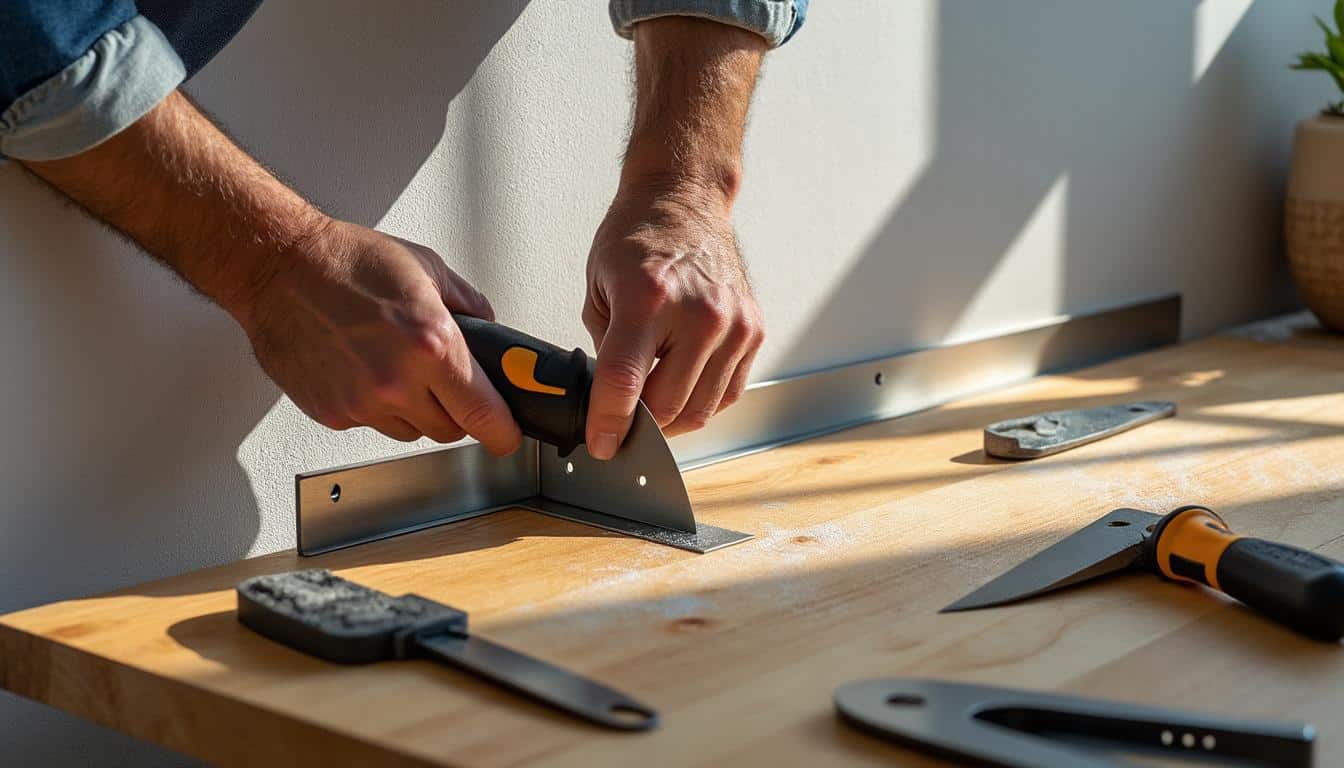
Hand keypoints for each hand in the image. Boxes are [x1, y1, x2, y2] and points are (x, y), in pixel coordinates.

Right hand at [241, 218, 522, 453]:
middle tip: (446, 382)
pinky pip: (372, 425)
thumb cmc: (346, 262)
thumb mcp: (427, 268)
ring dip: (414, 410)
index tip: (507, 436)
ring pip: (411, 432)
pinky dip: (376, 406)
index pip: (483, 415)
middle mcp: (397, 381)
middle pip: (450, 431)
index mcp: (430, 344)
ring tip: (395, 365)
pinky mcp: (332, 413)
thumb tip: (489, 331)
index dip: (503, 432)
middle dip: (456, 411)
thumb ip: (469, 306)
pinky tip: (364, 369)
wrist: (278, 268)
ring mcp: (362, 402)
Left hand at [582, 185, 764, 457]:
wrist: (685, 202)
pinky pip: (727, 392)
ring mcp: (732, 324)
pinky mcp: (752, 331)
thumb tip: (609, 400)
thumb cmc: (638, 237)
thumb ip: (603, 349)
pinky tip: (682, 387)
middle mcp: (698, 312)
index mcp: (649, 298)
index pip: (626, 381)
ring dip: (671, 419)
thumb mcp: (598, 288)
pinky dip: (702, 401)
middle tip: (622, 423)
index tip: (601, 444)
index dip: (609, 423)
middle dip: (639, 425)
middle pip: (667, 405)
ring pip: (701, 408)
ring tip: (651, 406)